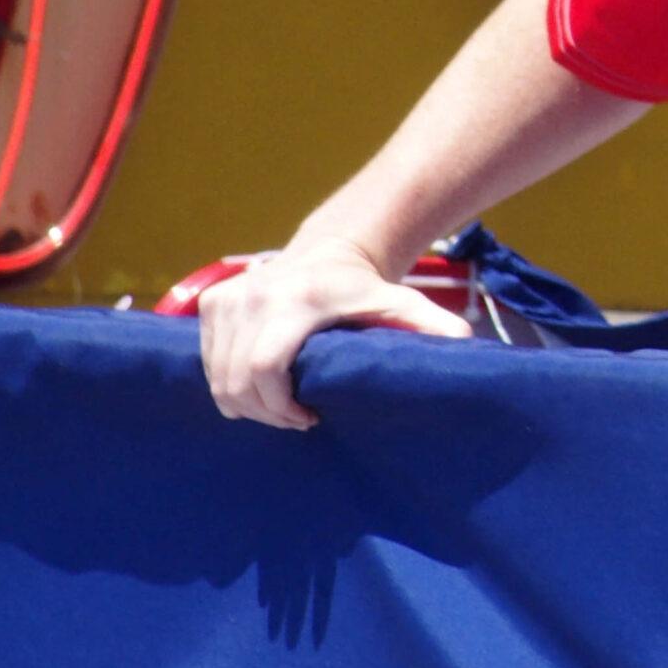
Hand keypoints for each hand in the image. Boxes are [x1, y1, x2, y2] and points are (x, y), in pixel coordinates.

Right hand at [196, 234, 471, 429]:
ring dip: (245, 402)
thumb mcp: (402, 303)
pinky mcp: (212, 302)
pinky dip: (227, 382)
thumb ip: (430, 325)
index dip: (279, 406)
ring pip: (217, 376)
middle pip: (236, 379)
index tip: (308, 418)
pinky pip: (206, 362)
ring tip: (281, 404)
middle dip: (264, 412)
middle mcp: (254, 295)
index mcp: (296, 299)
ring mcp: (227, 297)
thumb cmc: (368, 287)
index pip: (264, 367)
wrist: (334, 249)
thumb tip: (462, 344)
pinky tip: (260, 384)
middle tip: (295, 419)